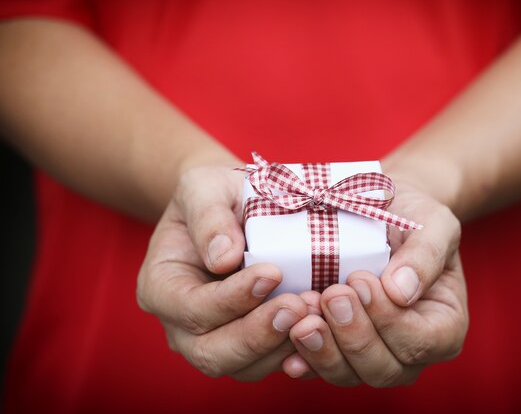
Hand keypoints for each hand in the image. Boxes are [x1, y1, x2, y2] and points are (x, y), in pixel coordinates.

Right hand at [136, 165, 309, 380]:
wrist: (234, 208)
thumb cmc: (215, 195)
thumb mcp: (203, 187)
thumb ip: (208, 217)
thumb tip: (224, 258)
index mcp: (162, 287)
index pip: (192, 309)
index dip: (232, 298)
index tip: (273, 272)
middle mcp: (182, 325)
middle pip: (212, 353)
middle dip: (258, 335)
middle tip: (299, 305)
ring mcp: (216, 340)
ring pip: (244, 367)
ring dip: (283, 345)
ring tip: (317, 312)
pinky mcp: (250, 346)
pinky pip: (270, 363)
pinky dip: (297, 352)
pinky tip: (323, 330)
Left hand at [282, 183, 467, 386]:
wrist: (378, 212)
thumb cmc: (412, 218)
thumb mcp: (433, 223)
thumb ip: (425, 255)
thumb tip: (401, 292)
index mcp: (443, 326)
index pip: (421, 342)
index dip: (389, 319)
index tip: (361, 280)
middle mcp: (409, 351)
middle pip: (383, 368)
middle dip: (353, 336)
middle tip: (331, 294)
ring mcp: (370, 356)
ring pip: (348, 374)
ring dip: (322, 348)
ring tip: (303, 311)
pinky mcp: (335, 350)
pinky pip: (318, 366)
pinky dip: (301, 354)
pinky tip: (286, 337)